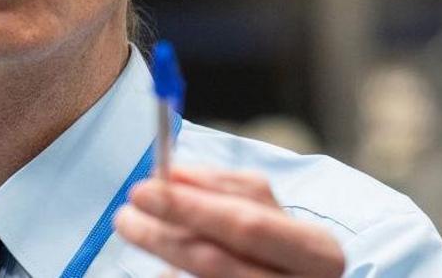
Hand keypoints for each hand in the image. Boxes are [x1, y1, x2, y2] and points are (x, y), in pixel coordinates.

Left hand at [114, 167, 345, 276]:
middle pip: (217, 262)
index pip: (245, 225)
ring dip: (163, 252)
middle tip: (125, 214)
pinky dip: (173, 277)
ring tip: (135, 228)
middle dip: (165, 234)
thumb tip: (171, 173)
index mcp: (316, 250)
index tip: (142, 189)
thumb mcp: (267, 211)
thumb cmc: (282, 246)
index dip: (191, 207)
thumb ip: (223, 189)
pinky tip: (160, 268)